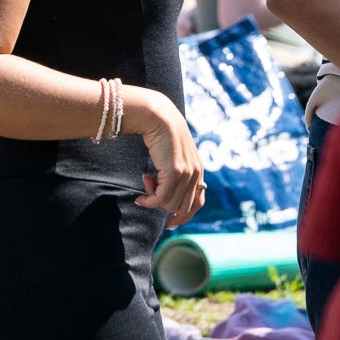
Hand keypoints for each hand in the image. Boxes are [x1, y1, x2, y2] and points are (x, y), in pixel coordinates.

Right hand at [127, 87, 205, 227]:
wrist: (158, 117)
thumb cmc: (161, 134)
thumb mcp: (173, 156)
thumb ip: (175, 173)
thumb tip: (164, 196)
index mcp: (199, 170)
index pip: (198, 202)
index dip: (184, 215)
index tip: (170, 223)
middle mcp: (197, 173)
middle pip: (182, 207)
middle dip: (163, 204)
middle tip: (148, 188)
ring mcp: (188, 173)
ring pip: (170, 204)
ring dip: (154, 199)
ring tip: (145, 180)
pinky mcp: (175, 172)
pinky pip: (162, 198)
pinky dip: (149, 201)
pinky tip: (140, 196)